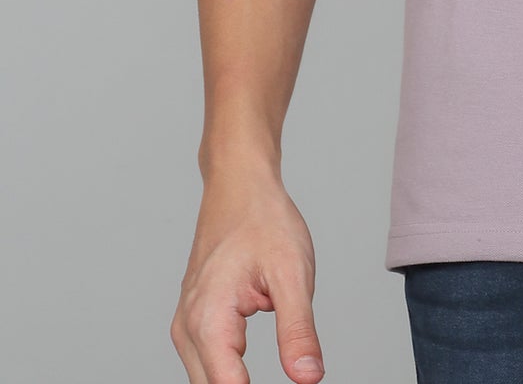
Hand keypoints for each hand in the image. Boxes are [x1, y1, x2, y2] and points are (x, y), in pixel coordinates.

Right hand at [171, 167, 324, 382]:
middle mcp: (188, 328)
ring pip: (207, 379)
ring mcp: (187, 324)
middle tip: (295, 375)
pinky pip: (208, 360)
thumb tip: (308, 378)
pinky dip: (229, 370)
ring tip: (282, 364)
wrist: (239, 185)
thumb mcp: (293, 273)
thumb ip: (298, 331)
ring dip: (235, 383)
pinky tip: (250, 368)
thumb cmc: (263, 220)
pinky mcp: (195, 319)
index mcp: (208, 320)